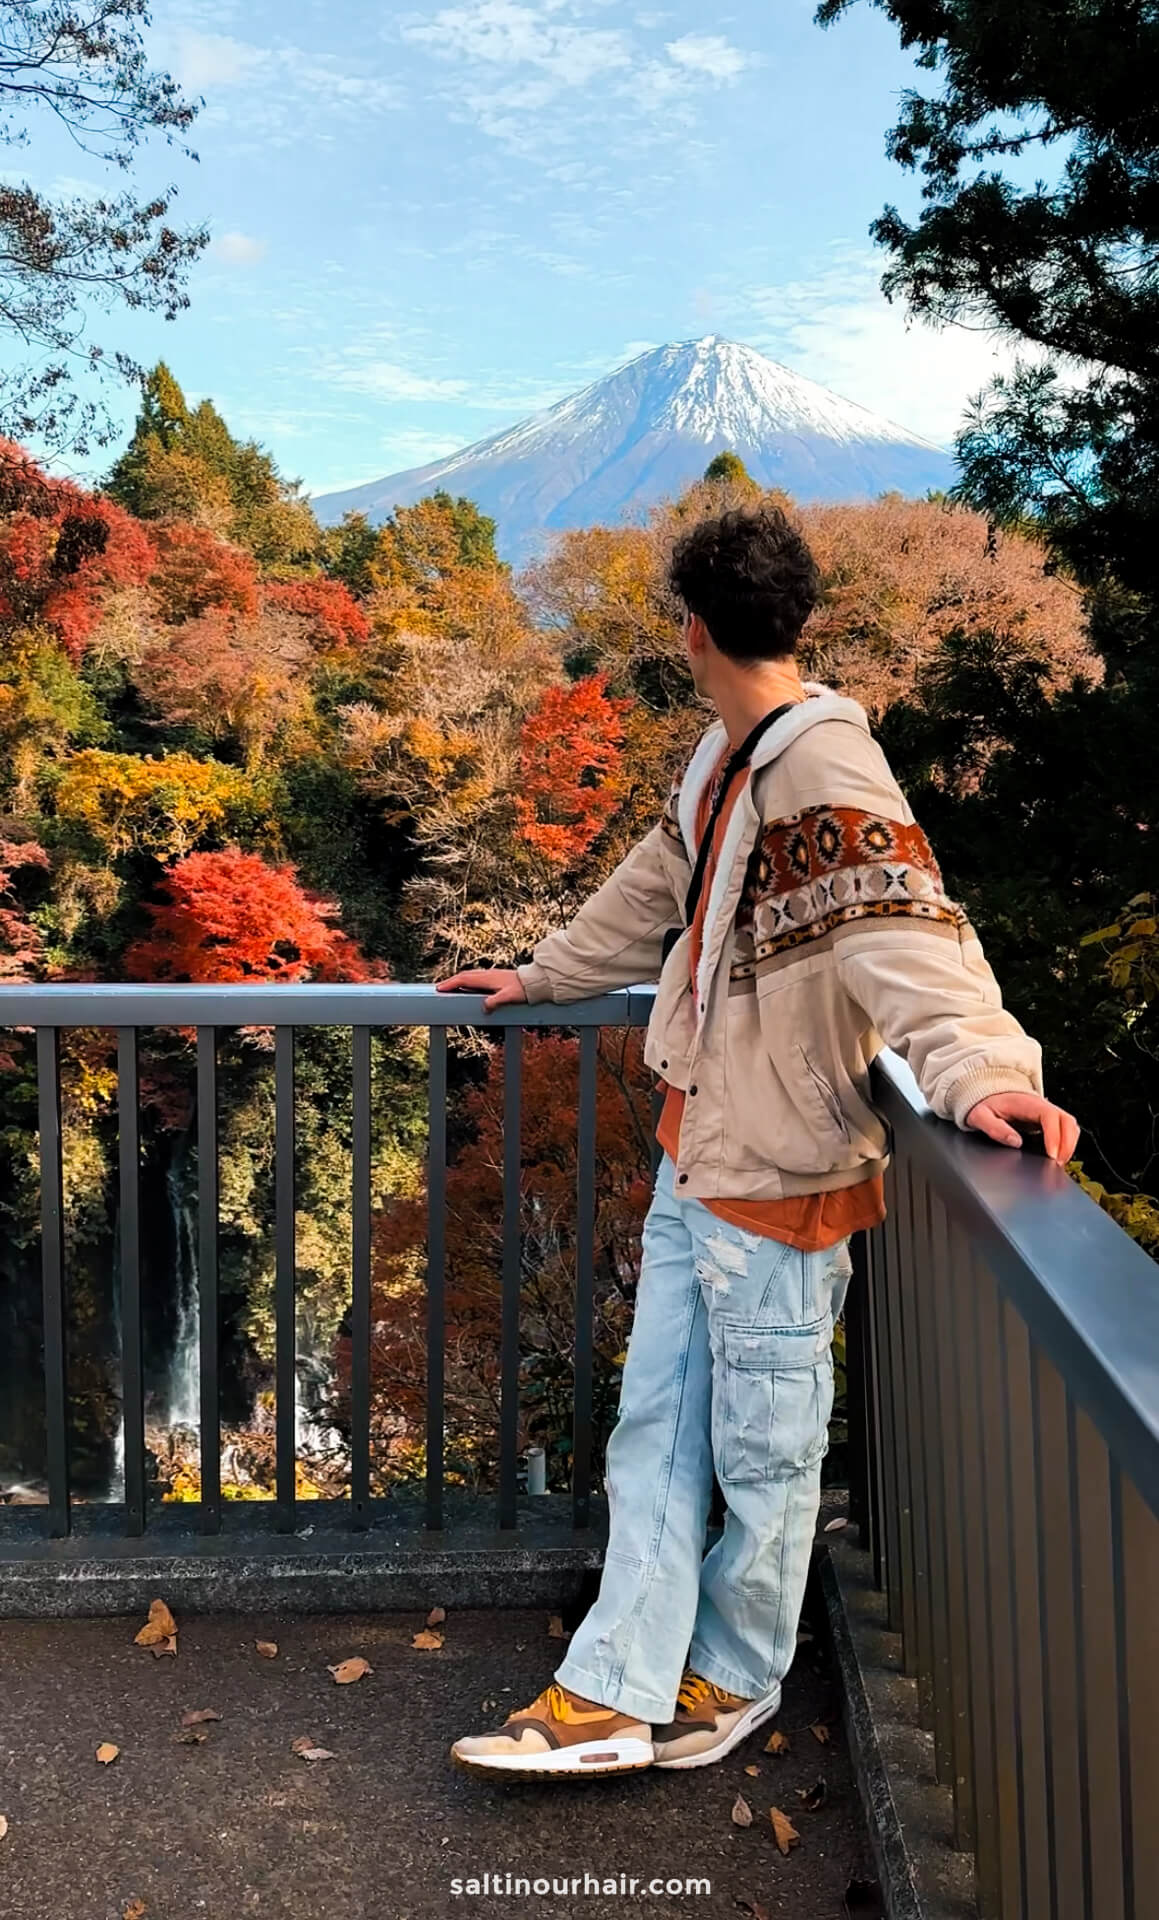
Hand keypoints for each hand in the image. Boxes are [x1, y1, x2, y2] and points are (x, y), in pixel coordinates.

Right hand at [436, 967, 527, 1013]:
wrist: (535, 982)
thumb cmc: (523, 989)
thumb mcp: (508, 997)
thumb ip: (495, 1002)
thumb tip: (484, 1007)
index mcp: (487, 978)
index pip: (463, 979)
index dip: (450, 983)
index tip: (439, 988)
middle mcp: (487, 974)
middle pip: (464, 976)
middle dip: (450, 982)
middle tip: (439, 988)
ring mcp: (491, 975)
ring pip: (470, 976)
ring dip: (458, 981)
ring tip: (450, 988)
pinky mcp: (495, 978)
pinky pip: (476, 978)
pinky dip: (467, 982)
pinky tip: (468, 988)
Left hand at [965, 1091, 1079, 1163]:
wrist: (986, 1095)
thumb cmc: (985, 1104)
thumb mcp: (980, 1115)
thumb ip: (994, 1128)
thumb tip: (1015, 1141)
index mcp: (1026, 1103)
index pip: (1050, 1116)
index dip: (1054, 1136)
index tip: (1052, 1155)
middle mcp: (1041, 1106)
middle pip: (1067, 1121)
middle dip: (1068, 1144)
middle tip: (1058, 1163)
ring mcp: (1046, 1113)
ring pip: (1070, 1126)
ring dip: (1069, 1145)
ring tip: (1059, 1163)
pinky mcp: (1047, 1122)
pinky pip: (1065, 1131)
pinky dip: (1066, 1144)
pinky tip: (1057, 1157)